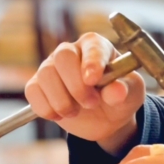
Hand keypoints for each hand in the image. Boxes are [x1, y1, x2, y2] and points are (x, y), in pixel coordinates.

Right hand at [24, 33, 144, 151]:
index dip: (91, 62)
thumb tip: (117, 91)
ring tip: (77, 111)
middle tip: (92, 103)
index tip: (93, 79)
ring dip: (62, 100)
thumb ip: (125, 90)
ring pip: (46, 74)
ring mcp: (52, 67)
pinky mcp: (38, 85)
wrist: (106, 118)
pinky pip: (32, 91)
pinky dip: (46, 108)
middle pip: (63, 56)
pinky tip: (62, 115)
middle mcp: (71, 51)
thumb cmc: (120, 97)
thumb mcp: (131, 94)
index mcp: (97, 46)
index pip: (92, 46)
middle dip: (76, 85)